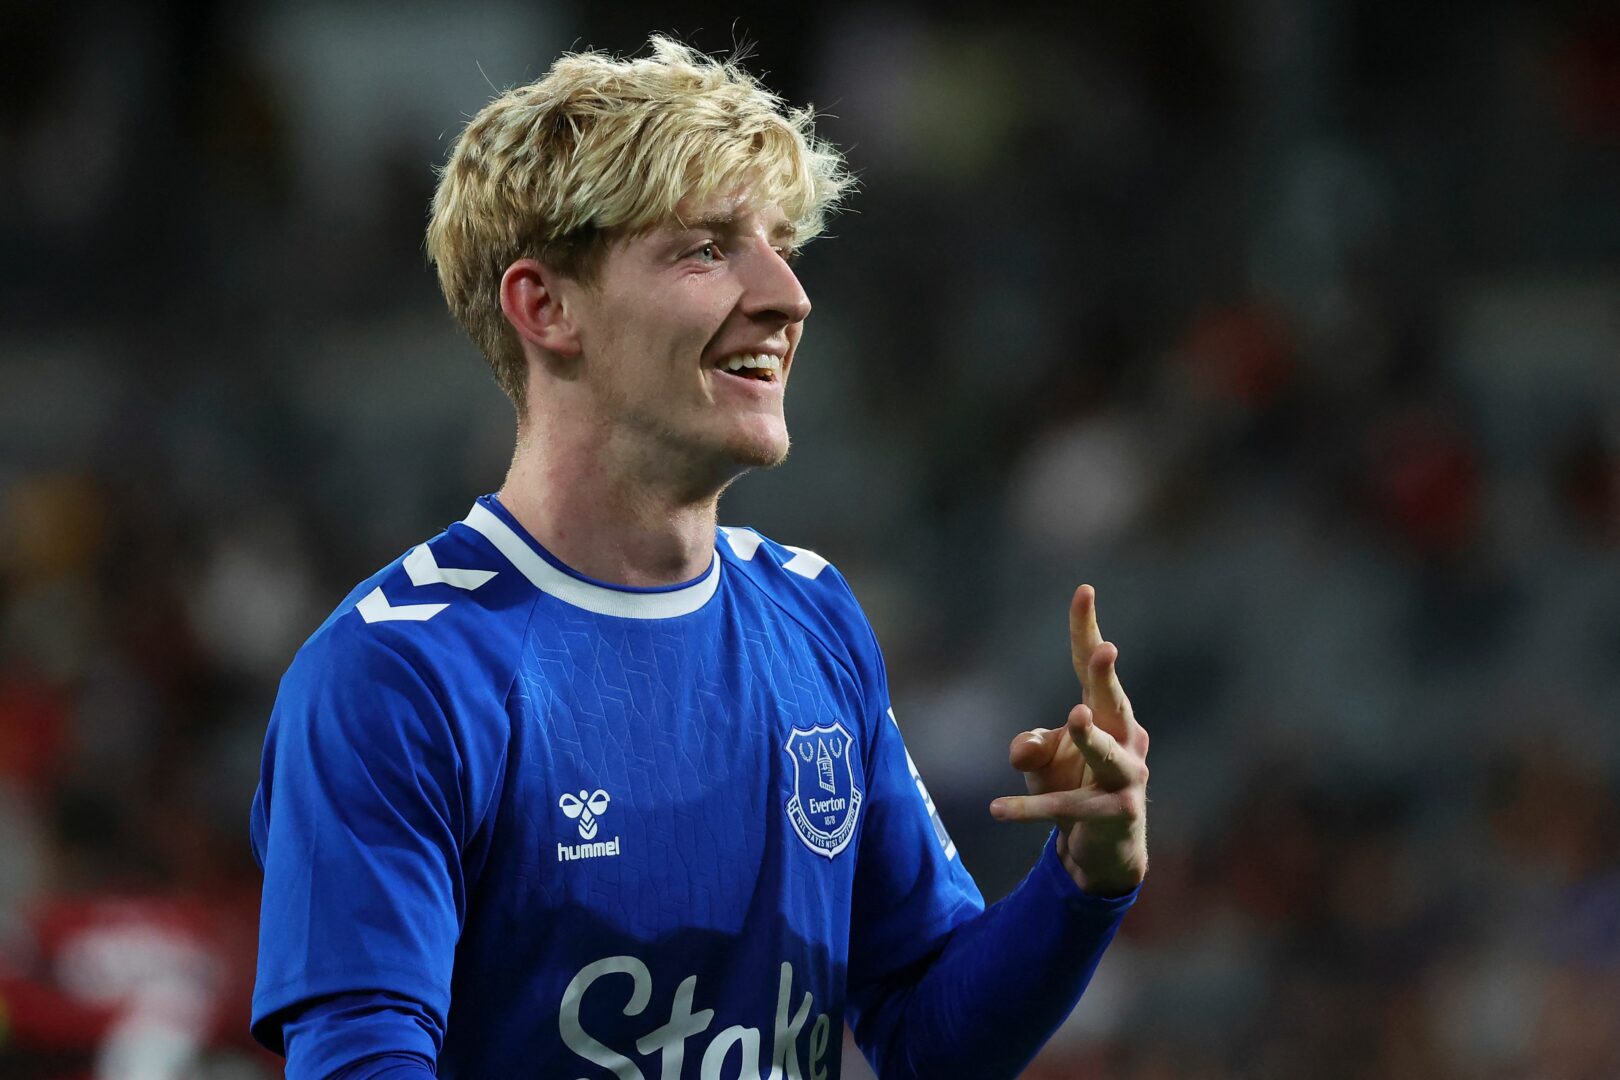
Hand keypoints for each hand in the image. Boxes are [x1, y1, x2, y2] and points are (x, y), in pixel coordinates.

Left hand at [989, 585, 1149, 896]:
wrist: (1102, 850)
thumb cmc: (1073, 788)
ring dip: (1091, 737)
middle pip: (1113, 702)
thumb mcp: (1041, 764)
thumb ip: (1029, 747)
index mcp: (1106, 716)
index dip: (1086, 630)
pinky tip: (995, 809)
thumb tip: (1021, 749)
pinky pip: (1067, 807)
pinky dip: (1029, 808)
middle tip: (1105, 649)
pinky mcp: (1115, 813)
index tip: (1084, 590)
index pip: (1090, 668)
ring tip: (1075, 716)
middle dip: (1106, 677)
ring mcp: (1127, 778)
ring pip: (1108, 755)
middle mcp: (1126, 740)